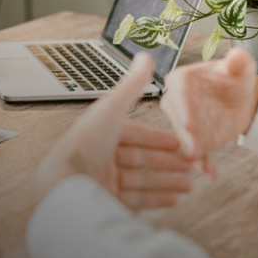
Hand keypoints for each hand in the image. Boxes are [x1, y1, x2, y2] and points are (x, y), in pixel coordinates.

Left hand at [36, 53, 195, 209]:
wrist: (65, 183)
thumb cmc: (86, 143)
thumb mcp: (113, 109)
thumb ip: (132, 85)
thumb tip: (145, 56)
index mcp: (102, 132)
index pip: (136, 135)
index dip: (159, 139)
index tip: (181, 144)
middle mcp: (102, 156)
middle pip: (141, 159)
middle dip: (168, 163)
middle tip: (192, 166)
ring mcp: (104, 180)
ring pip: (142, 181)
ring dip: (168, 182)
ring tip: (190, 185)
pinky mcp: (106, 201)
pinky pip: (137, 200)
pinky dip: (157, 199)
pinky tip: (175, 200)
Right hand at [159, 47, 257, 179]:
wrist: (241, 99)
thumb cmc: (235, 78)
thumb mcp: (240, 67)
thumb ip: (238, 61)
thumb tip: (237, 56)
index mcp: (181, 80)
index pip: (178, 92)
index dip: (183, 108)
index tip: (190, 123)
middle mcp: (176, 102)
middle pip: (177, 118)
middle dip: (185, 134)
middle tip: (194, 148)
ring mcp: (184, 123)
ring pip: (185, 138)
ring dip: (192, 150)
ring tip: (202, 161)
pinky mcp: (195, 140)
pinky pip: (197, 152)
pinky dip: (204, 163)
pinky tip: (212, 173)